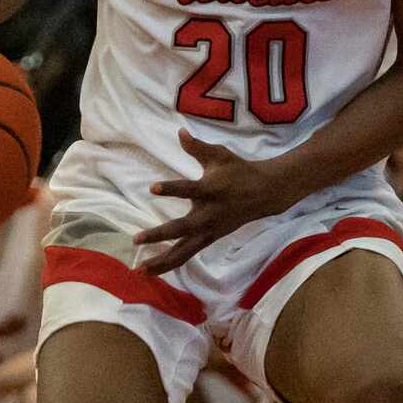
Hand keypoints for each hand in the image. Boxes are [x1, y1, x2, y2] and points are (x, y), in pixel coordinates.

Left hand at [140, 131, 294, 274]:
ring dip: (162, 261)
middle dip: (160, 235)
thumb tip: (179, 132)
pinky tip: (154, 270)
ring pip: (184, 251)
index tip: (153, 187)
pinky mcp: (209, 239)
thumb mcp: (220, 155)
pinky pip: (188, 255)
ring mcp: (209, 230)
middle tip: (136, 239)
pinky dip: (171, 264)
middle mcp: (208, 215)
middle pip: (182, 229)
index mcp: (211, 190)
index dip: (171, 189)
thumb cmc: (239, 171)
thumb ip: (197, 147)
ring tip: (140, 270)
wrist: (265, 193)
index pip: (188, 190)